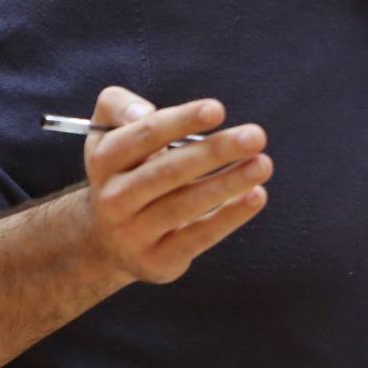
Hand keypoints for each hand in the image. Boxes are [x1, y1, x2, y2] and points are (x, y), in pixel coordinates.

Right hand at [82, 85, 272, 284]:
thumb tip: (144, 112)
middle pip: (168, 170)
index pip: (145, 135)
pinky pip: (198, 236)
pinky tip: (256, 196)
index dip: (181, 120)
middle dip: (215, 151)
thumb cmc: (124, 172)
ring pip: (185, 205)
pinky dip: (229, 217)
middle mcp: (113, 198)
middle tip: (255, 136)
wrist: (106, 241)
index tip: (218, 110)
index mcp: (104, 160)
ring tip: (263, 164)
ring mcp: (133, 234)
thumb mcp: (107, 133)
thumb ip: (119, 106)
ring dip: (229, 183)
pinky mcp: (157, 260)